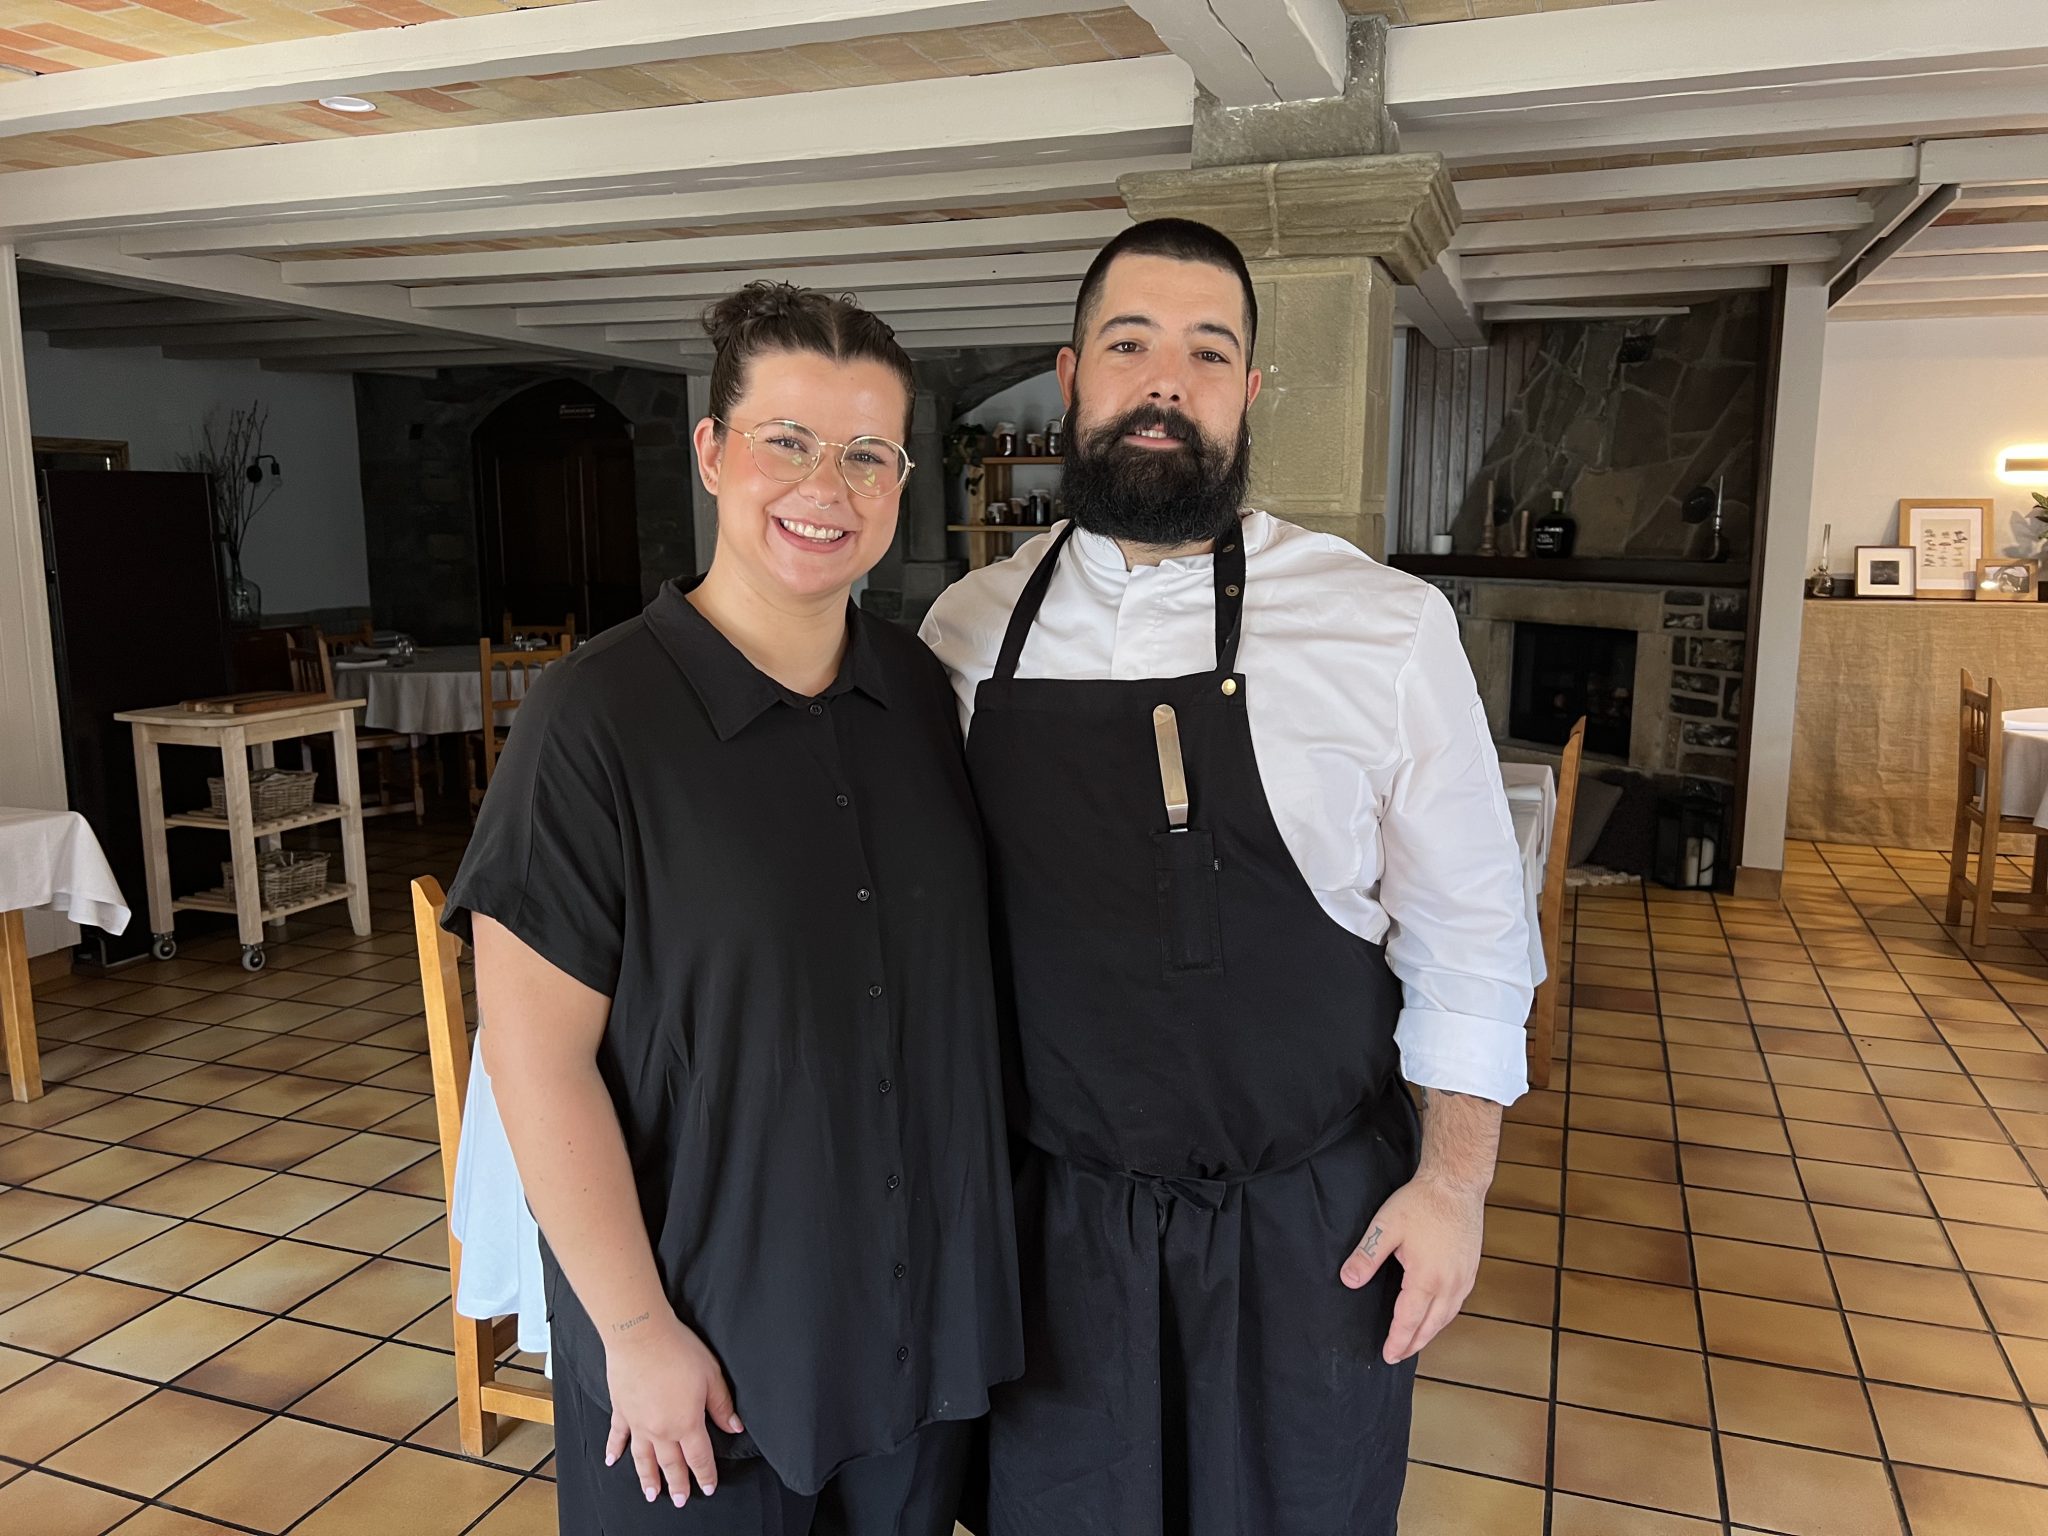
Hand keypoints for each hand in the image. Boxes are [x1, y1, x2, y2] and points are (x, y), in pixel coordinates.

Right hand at [602, 1311, 743, 1506]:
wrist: (641, 1335)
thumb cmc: (678, 1351)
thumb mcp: (711, 1376)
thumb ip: (722, 1406)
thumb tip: (734, 1427)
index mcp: (686, 1423)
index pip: (699, 1458)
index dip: (705, 1475)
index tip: (708, 1487)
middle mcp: (661, 1430)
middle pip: (671, 1464)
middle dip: (678, 1484)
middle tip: (679, 1500)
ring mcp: (638, 1423)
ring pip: (643, 1459)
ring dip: (648, 1478)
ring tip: (651, 1494)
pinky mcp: (621, 1410)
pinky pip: (617, 1436)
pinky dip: (614, 1450)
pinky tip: (611, 1461)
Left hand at [1339, 1170, 1486, 1363]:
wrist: (1456, 1184)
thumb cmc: (1421, 1202)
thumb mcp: (1386, 1227)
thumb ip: (1367, 1256)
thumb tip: (1348, 1281)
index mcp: (1426, 1278)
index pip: (1409, 1320)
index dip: (1397, 1340)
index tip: (1388, 1355)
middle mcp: (1450, 1284)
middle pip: (1430, 1325)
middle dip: (1413, 1343)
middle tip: (1398, 1356)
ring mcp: (1464, 1278)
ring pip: (1446, 1317)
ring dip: (1430, 1333)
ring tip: (1415, 1341)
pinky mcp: (1471, 1269)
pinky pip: (1457, 1303)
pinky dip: (1444, 1317)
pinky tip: (1436, 1315)